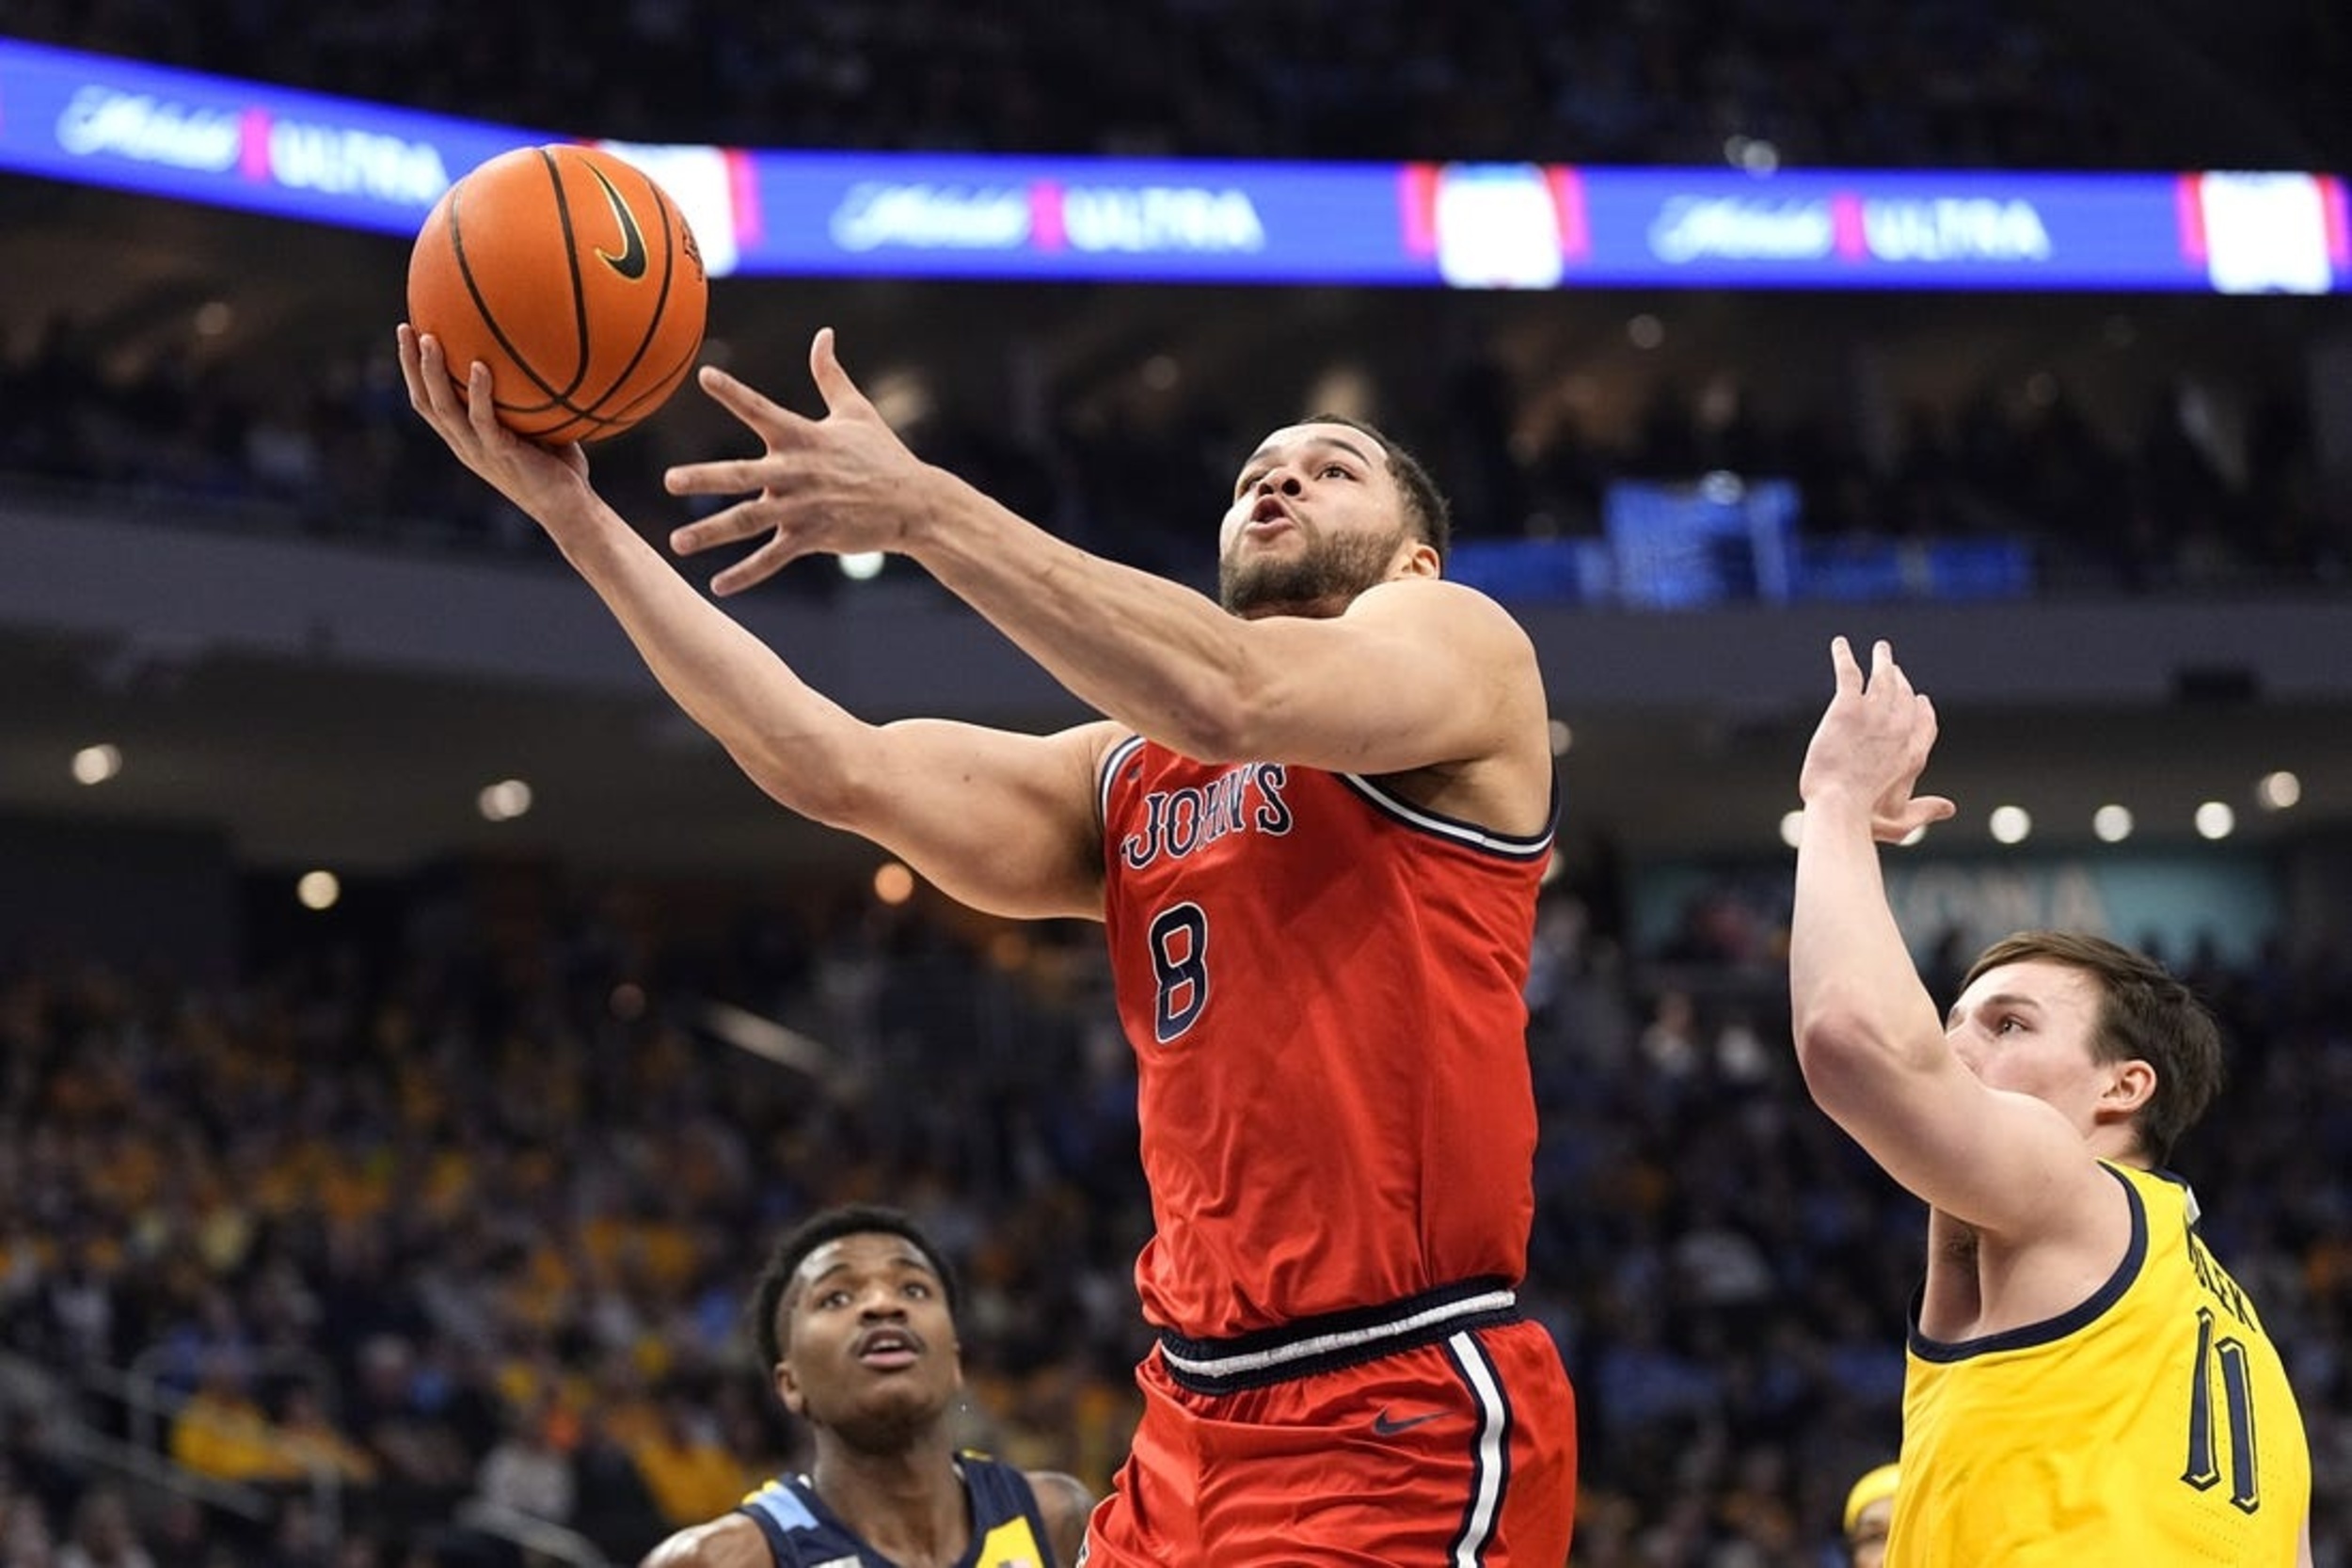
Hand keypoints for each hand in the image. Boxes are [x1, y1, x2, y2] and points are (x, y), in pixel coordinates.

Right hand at [396, 326, 590, 513]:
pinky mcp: (501, 454)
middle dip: (410, 364)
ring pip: (443, 408)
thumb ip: (530, 400)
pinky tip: (480, 366)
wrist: (570, 509)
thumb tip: (541, 355)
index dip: (414, 371)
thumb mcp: (540, 429)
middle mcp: (465, 444)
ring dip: (433, 373)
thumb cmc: (560, 469)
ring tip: (428, 340)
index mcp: (466, 438)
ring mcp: (480, 450)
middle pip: (425, 401)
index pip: (429, 402)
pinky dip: (479, 392)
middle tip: (406, 328)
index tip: (409, 335)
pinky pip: (484, 420)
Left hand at [662, 328, 933, 595]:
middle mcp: (796, 472)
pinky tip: (718, 586)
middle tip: (669, 481)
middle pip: (741, 474)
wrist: (915, 503)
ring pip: (748, 521)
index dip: (734, 392)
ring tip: (678, 543)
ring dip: (711, 533)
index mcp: (803, 437)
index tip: (705, 375)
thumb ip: (829, 374)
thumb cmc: (883, 455)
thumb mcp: (856, 411)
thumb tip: (823, 334)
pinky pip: (772, 558)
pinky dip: (746, 574)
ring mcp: (802, 507)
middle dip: (704, 478)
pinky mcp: (812, 537)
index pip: (761, 410)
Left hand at [1799, 636, 1957, 843]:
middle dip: (1901, 681)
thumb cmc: (1866, 820)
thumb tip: (1950, 808)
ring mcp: (1875, 714)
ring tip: (1880, 650)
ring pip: (1882, 679)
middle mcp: (1899, 728)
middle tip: (1894, 669)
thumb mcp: (1902, 822)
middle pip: (1904, 697)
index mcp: (1913, 753)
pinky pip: (1849, 673)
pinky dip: (1844, 656)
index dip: (1921, 709)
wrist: (1840, 805)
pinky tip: (1839, 644)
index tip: (1919, 699)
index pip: (1924, 723)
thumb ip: (1925, 811)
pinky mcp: (1847, 707)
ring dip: (1882, 661)